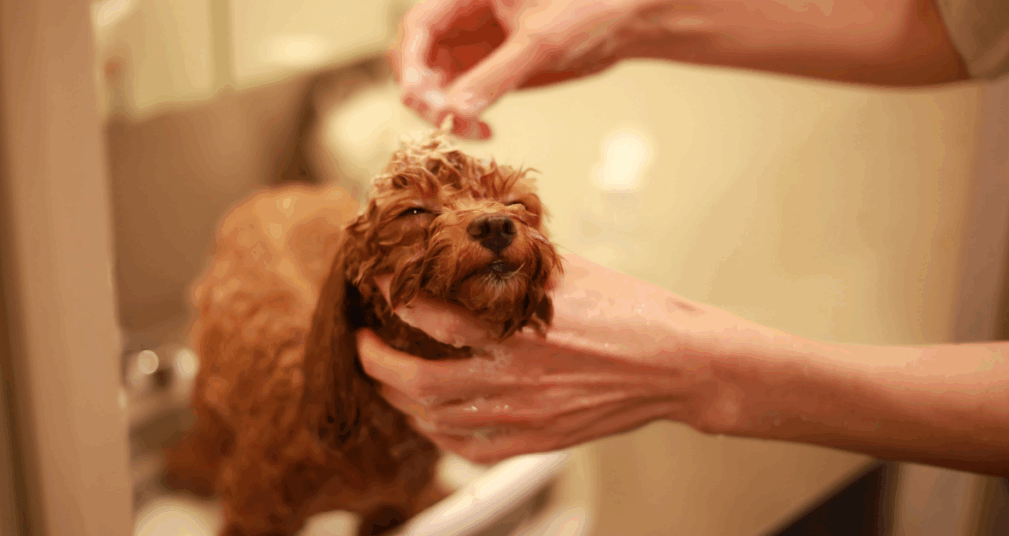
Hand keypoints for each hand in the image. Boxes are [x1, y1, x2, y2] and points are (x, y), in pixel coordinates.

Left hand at [356, 253, 719, 462]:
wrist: (678, 364)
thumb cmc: (632, 312)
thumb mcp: (572, 272)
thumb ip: (520, 262)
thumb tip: (481, 238)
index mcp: (520, 330)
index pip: (432, 319)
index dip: (394, 303)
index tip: (377, 287)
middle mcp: (514, 379)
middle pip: (417, 383)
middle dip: (375, 362)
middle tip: (362, 343)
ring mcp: (524, 417)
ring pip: (435, 421)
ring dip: (399, 400)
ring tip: (386, 379)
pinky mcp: (537, 441)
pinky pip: (469, 451)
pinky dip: (438, 436)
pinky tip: (428, 420)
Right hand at [389, 0, 676, 138]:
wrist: (629, 22)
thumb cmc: (592, 7)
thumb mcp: (539, 42)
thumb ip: (494, 77)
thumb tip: (453, 111)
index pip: (419, 25)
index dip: (410, 63)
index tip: (418, 97)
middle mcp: (467, 16)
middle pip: (419, 56)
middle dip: (423, 90)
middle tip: (444, 120)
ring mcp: (479, 44)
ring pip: (436, 80)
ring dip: (441, 109)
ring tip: (467, 130)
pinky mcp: (494, 67)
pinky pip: (463, 94)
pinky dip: (463, 115)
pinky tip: (479, 129)